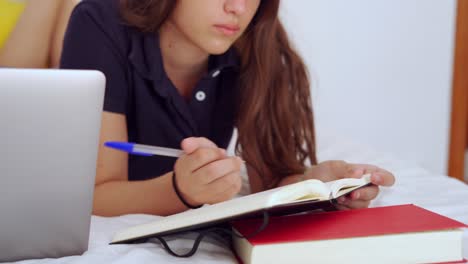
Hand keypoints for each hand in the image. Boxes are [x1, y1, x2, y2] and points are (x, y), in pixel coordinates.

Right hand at [173, 137, 242, 206]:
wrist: (192, 188)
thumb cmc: (196, 166)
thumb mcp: (194, 151)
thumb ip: (194, 143)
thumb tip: (186, 143)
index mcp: (185, 168)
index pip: (201, 156)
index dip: (215, 152)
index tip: (220, 152)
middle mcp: (192, 183)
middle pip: (213, 171)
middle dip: (229, 162)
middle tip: (235, 159)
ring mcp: (204, 195)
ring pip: (226, 181)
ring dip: (235, 171)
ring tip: (234, 167)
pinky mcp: (216, 201)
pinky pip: (232, 190)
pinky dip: (237, 180)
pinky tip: (232, 176)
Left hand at [279, 160, 394, 209]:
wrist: (305, 187)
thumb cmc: (321, 173)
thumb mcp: (332, 166)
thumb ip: (346, 169)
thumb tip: (360, 173)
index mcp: (363, 173)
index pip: (384, 177)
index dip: (384, 178)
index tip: (374, 178)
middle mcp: (363, 188)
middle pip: (374, 193)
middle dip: (363, 193)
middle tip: (351, 193)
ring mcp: (356, 200)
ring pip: (363, 204)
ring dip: (351, 201)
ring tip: (338, 197)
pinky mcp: (348, 211)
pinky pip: (352, 212)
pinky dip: (343, 207)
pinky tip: (335, 203)